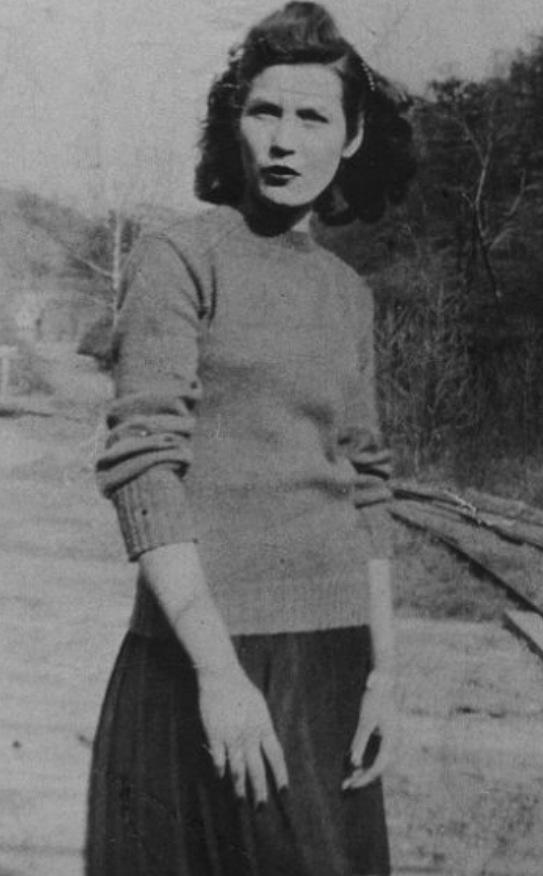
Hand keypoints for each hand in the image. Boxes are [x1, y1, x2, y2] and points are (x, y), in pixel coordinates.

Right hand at [198, 666, 288, 805]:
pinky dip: (220, 770)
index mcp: (264, 726)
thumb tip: (269, 747)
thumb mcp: (260, 706)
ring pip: (238, 768)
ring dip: (240, 787)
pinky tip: (220, 778)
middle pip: (258, 768)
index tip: (284, 792)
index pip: (276, 756)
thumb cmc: (241, 689)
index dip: (281, 775)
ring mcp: (232, 736)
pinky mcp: (215, 734)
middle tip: (261, 808)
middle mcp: (250, 734)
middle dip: (260, 791)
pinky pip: (219, 759)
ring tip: (241, 801)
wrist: (220, 675)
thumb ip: (264, 727)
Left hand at [342, 671, 396, 790]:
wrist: (383, 682)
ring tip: (349, 777)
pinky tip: (356, 763)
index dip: (364, 777)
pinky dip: (367, 760)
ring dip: (365, 769)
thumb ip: (360, 741)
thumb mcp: (365, 720)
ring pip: (379, 761)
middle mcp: (394, 742)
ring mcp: (391, 739)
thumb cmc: (374, 700)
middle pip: (380, 767)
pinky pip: (378, 753)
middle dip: (364, 776)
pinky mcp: (386, 735)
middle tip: (347, 785)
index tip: (351, 784)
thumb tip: (354, 762)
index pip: (378, 766)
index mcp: (391, 740)